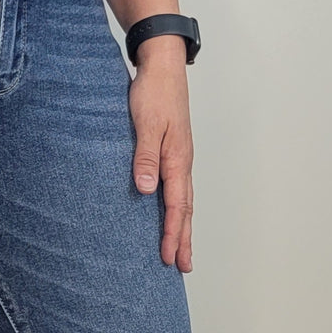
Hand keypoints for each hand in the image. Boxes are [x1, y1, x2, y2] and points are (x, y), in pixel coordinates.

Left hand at [127, 37, 193, 271]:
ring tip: (181, 251)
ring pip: (183, 200)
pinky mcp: (172, 151)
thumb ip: (145, 157)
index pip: (177, 206)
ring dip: (182, 227)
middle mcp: (182, 162)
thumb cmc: (153, 92)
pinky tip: (170, 215)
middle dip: (184, 240)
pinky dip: (177, 208)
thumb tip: (146, 190)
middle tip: (183, 267)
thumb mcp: (145, 124)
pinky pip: (176, 188)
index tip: (169, 258)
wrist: (162, 65)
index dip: (173, 234)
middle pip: (186, 210)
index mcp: (178, 159)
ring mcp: (179, 157)